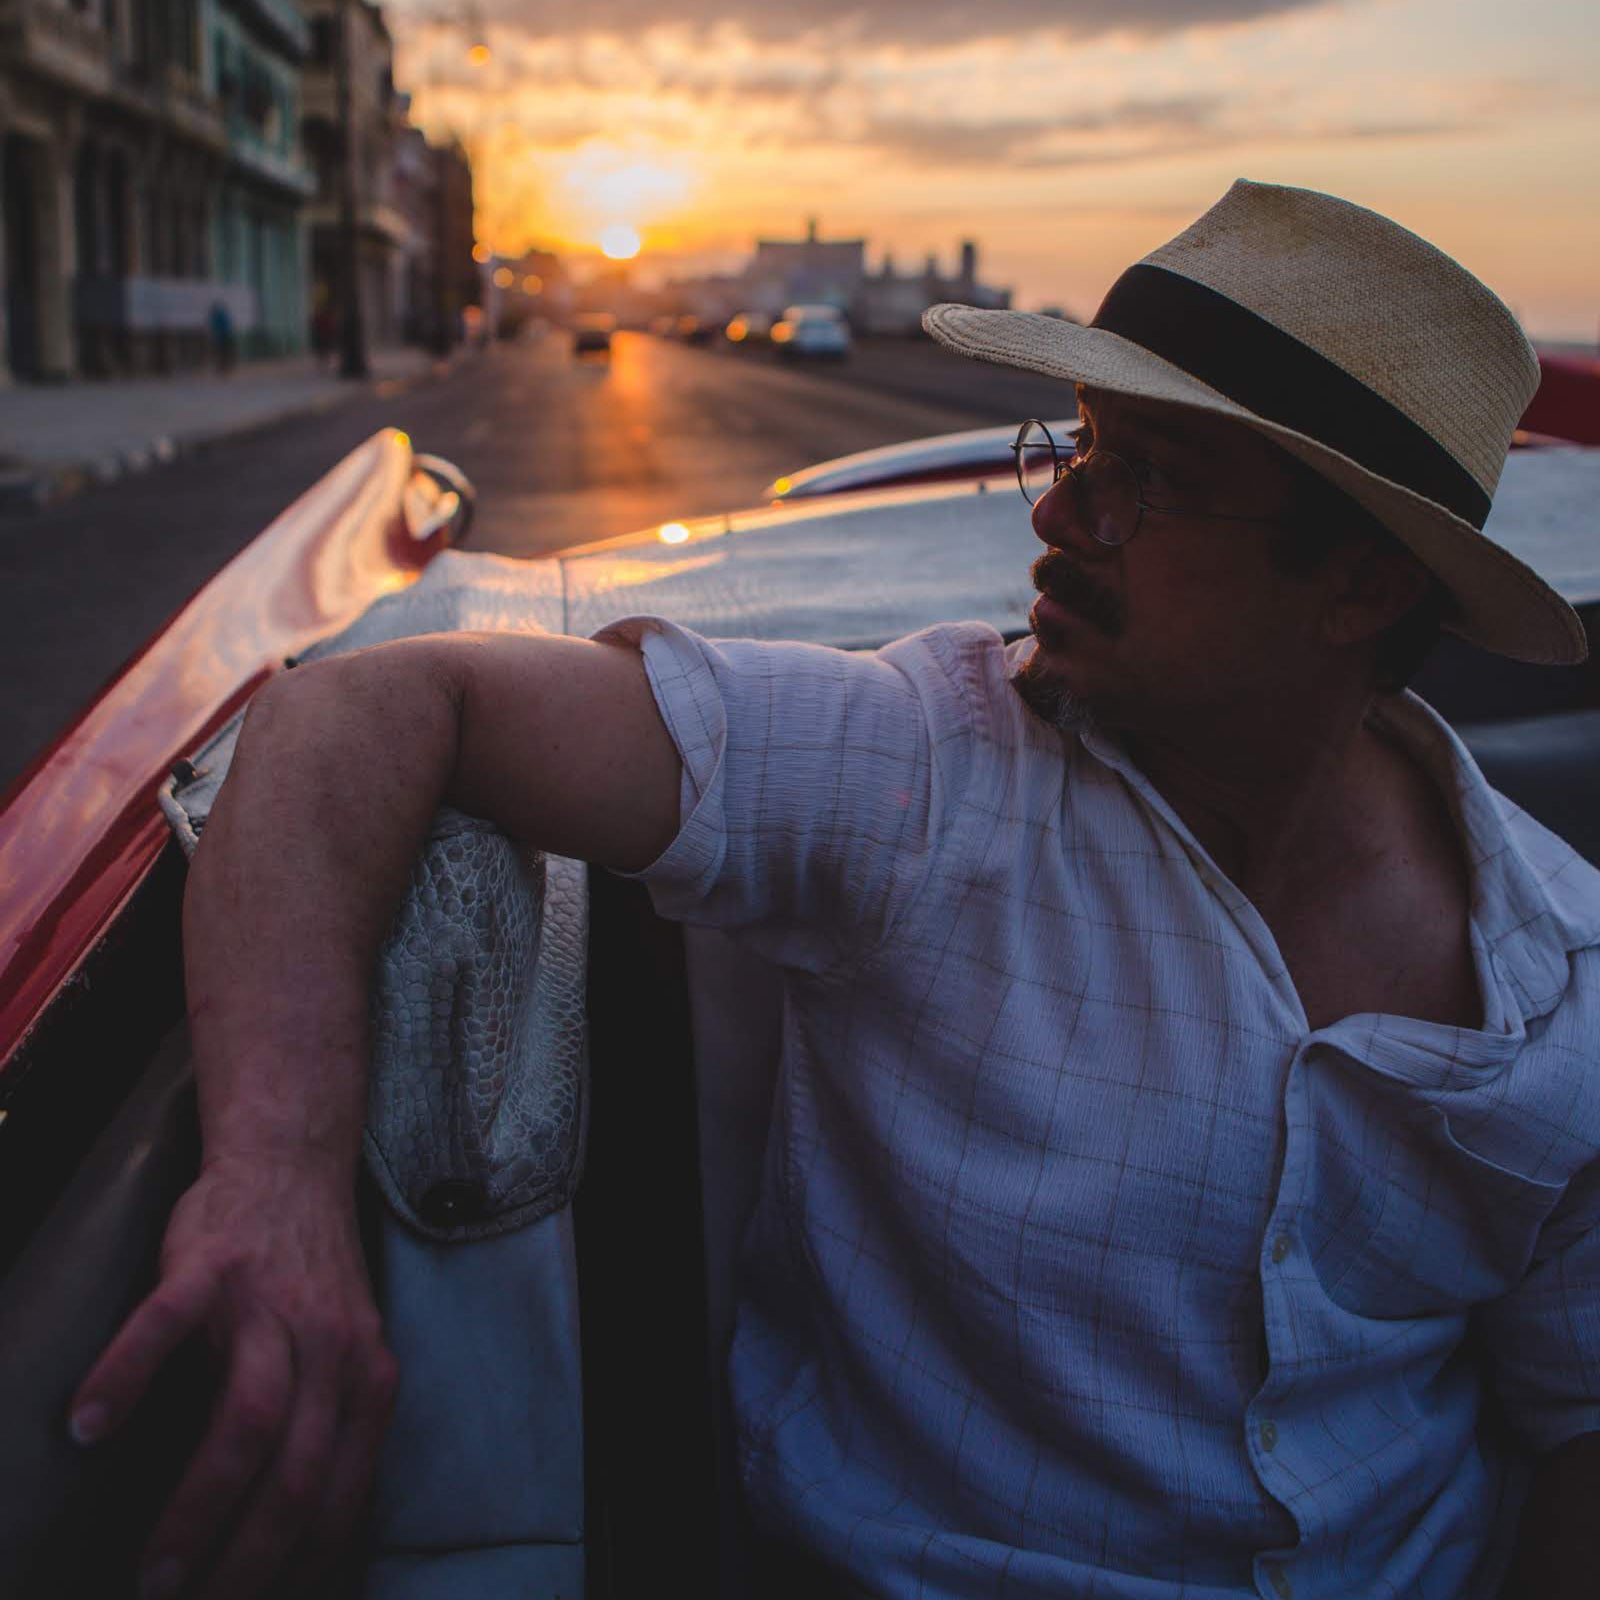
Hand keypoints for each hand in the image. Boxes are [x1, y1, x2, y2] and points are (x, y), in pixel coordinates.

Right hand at [67, 1156, 398, 1599]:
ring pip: (247, 1418)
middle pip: (296, 1472)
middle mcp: (330, 1345)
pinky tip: (88, 1426)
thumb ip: (339, 1428)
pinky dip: (128, 1376)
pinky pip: (168, 1325)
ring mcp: (270, 1303)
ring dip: (198, 1504)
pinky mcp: (215, 1264)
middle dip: (244, 1558)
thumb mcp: (351, 1351)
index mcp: (367, 1376)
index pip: (338, 1493)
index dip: (296, 1564)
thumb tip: (322, 1540)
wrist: (293, 1164)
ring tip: (154, 1569)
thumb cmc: (313, 1277)